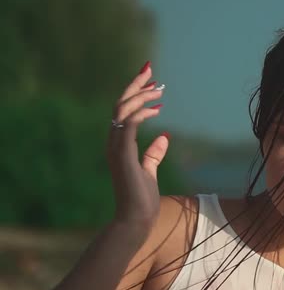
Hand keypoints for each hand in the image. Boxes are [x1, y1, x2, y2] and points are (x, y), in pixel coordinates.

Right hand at [107, 61, 168, 232]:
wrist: (136, 219)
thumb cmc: (141, 199)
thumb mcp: (150, 171)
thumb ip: (153, 154)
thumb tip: (163, 136)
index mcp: (119, 145)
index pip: (124, 111)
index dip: (135, 93)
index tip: (153, 82)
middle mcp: (113, 142)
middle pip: (120, 104)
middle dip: (135, 85)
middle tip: (151, 70)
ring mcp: (115, 148)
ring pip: (122, 110)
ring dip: (140, 96)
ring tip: (159, 88)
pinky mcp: (122, 155)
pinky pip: (128, 126)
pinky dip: (140, 114)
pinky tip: (156, 110)